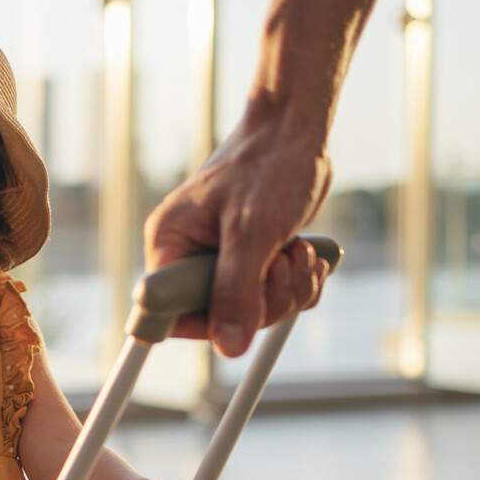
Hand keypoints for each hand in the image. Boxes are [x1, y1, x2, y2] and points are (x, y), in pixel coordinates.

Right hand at [142, 103, 335, 357]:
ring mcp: (225, 260)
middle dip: (265, 301)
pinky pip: (277, 298)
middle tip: (283, 264)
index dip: (208, 324)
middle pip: (221, 320)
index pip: (170, 313)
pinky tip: (309, 255)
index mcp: (170, 244)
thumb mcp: (251, 231)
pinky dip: (300, 284)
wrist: (297, 131)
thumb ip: (237, 291)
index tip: (243, 312)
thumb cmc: (268, 165)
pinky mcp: (255, 260)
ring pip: (255, 312)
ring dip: (289, 290)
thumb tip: (228, 348)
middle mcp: (190, 257)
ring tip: (300, 252)